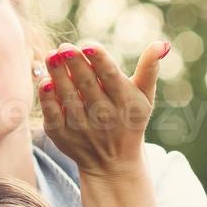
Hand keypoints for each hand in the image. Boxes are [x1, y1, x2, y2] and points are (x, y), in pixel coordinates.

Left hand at [36, 40, 167, 176]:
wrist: (112, 163)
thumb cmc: (130, 120)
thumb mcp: (145, 97)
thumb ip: (149, 69)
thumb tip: (161, 43)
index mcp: (124, 102)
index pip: (111, 77)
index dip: (99, 60)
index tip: (88, 45)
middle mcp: (104, 115)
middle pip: (87, 85)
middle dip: (75, 64)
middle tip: (64, 46)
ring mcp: (82, 128)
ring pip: (68, 98)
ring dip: (58, 76)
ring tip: (51, 56)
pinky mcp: (63, 136)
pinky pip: (54, 115)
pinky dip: (48, 100)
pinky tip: (44, 82)